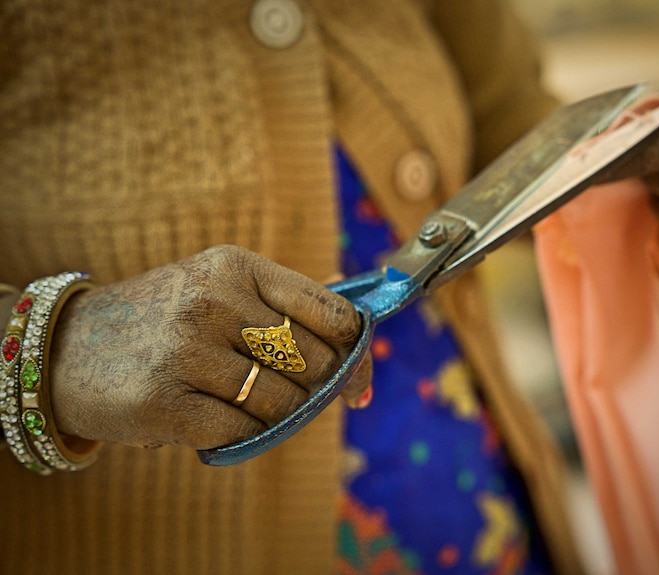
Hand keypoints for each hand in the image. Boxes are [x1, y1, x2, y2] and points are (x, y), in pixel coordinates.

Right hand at [48, 245, 371, 449]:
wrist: (66, 348)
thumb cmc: (164, 321)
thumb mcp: (218, 288)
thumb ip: (283, 308)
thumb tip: (358, 345)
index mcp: (236, 266)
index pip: (331, 311)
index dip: (356, 350)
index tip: (358, 376)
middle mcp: (213, 300)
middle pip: (313, 360)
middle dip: (314, 386)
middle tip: (293, 393)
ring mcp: (186, 350)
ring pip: (282, 401)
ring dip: (276, 413)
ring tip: (242, 400)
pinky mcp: (164, 401)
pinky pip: (243, 430)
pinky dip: (241, 432)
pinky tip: (212, 415)